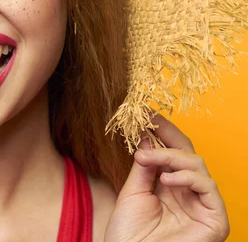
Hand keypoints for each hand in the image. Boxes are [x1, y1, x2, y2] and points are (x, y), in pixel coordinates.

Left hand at [105, 114, 228, 241]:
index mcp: (170, 187)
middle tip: (150, 122)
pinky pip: (208, 188)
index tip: (148, 114)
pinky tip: (167, 178)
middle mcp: (188, 195)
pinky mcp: (215, 220)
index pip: (173, 154)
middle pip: (187, 155)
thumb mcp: (133, 192)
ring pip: (198, 166)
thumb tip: (147, 136)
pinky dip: (188, 177)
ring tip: (148, 158)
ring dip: (172, 156)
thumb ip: (144, 166)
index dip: (163, 133)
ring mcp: (203, 207)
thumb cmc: (128, 234)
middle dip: (169, 136)